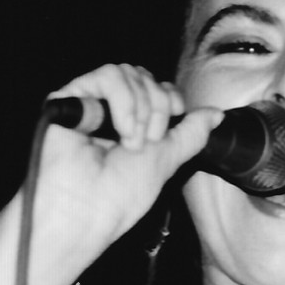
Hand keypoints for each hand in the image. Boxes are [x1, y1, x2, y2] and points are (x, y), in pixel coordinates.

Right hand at [33, 63, 221, 263]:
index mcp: (130, 123)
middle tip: (150, 141)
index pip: (156, 87)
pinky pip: (107, 75)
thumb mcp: (167, 159)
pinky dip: (124, 101)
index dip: (171, 98)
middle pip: (144, 76)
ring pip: (127, 72)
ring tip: (132, 142)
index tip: (175, 120)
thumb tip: (216, 115)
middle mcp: (107, 110)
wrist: (87, 211)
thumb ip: (191, 133)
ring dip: (141, 108)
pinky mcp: (68, 100)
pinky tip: (121, 130)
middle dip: (158, 107)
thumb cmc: (118, 195)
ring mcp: (88, 103)